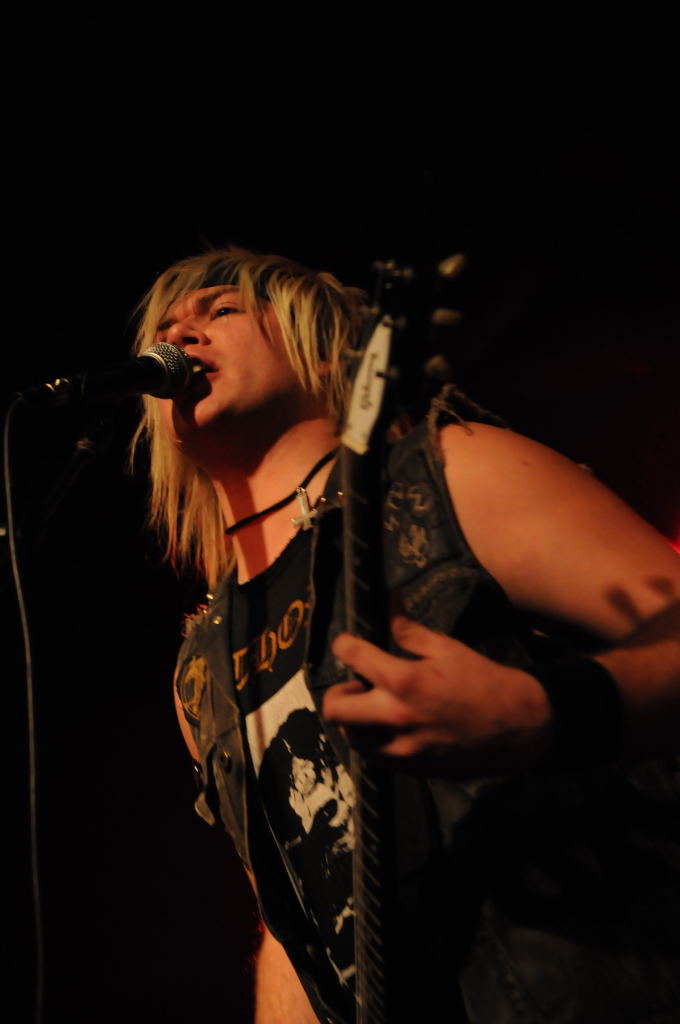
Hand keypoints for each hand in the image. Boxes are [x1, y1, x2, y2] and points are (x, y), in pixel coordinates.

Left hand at [324, 616, 551, 776]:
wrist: (519, 727)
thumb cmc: (484, 681)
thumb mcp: (447, 648)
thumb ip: (409, 630)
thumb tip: (389, 601)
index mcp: (403, 680)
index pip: (351, 656)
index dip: (344, 644)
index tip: (348, 644)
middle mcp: (394, 716)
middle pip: (334, 708)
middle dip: (338, 691)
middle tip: (357, 684)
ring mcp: (400, 748)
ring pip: (350, 737)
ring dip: (353, 719)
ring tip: (373, 707)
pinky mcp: (410, 768)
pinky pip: (374, 757)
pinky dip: (372, 740)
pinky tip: (389, 728)